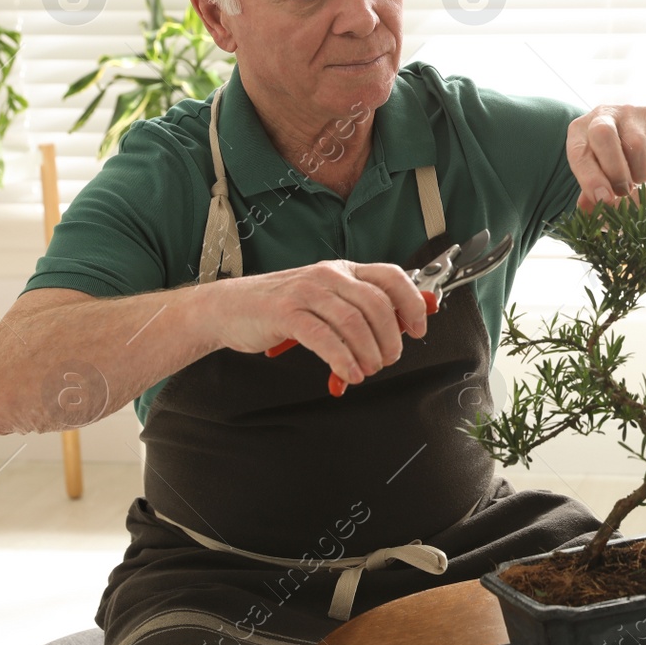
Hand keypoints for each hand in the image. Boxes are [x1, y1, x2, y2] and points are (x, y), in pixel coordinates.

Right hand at [209, 261, 428, 384]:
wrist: (228, 308)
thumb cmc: (280, 307)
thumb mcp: (325, 300)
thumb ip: (359, 309)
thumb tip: (403, 324)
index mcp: (343, 270)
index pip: (391, 276)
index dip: (411, 303)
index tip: (417, 329)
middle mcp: (328, 275)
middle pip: (377, 305)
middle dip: (390, 338)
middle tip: (388, 360)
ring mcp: (307, 292)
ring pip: (354, 322)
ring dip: (369, 353)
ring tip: (368, 370)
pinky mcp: (286, 313)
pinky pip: (325, 338)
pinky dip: (343, 360)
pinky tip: (348, 374)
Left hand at [566, 104, 645, 211]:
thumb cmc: (620, 165)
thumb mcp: (601, 179)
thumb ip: (591, 196)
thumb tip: (586, 213)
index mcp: (580, 131)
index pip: (579, 152)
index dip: (590, 179)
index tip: (605, 200)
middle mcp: (602, 115)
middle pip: (604, 135)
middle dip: (616, 171)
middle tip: (625, 192)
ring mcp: (630, 111)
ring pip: (636, 145)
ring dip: (642, 174)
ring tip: (642, 180)